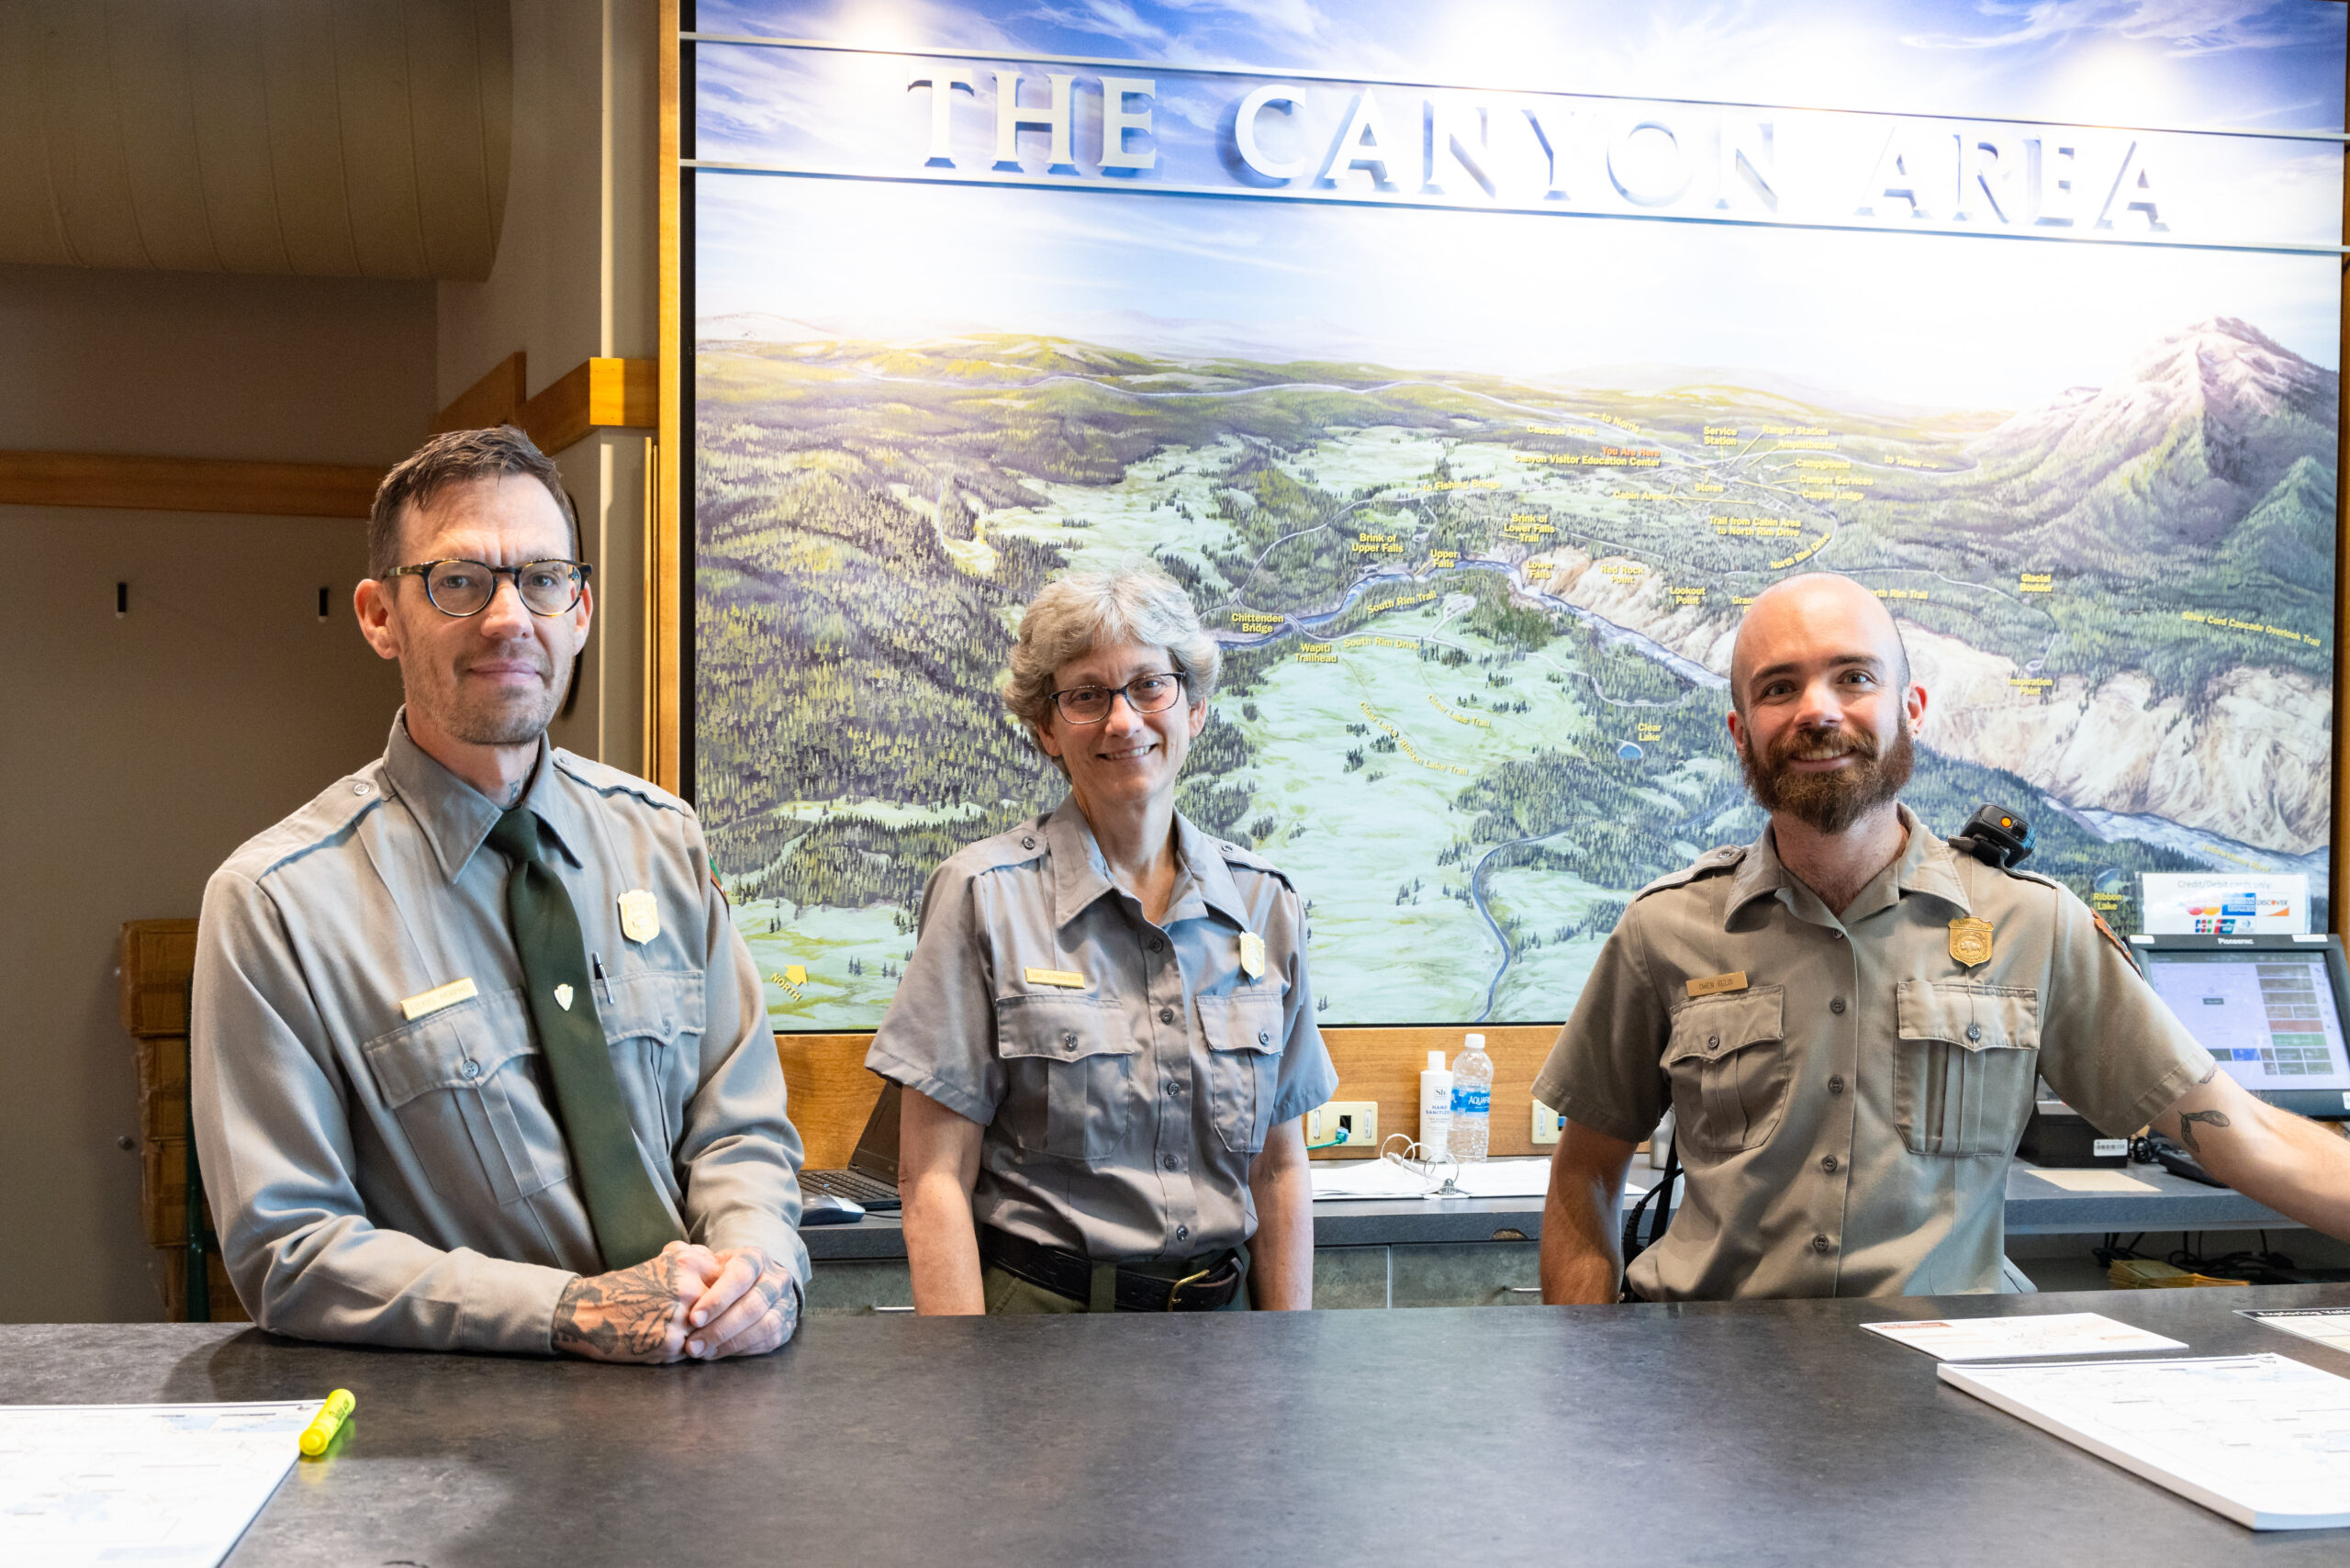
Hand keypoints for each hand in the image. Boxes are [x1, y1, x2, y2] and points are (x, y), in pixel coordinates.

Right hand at [551, 1240, 724, 1362]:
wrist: (589, 1311)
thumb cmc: (632, 1286)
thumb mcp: (666, 1259)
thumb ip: (701, 1260)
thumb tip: (733, 1273)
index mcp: (691, 1262)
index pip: (734, 1282)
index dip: (732, 1296)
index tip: (730, 1304)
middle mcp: (688, 1287)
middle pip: (727, 1309)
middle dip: (720, 1319)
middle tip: (707, 1323)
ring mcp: (680, 1316)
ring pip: (713, 1331)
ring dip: (705, 1336)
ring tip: (684, 1333)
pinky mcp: (670, 1343)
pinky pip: (695, 1350)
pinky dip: (687, 1350)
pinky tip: (668, 1342)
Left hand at [681, 1245, 800, 1358]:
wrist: (760, 1283)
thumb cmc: (726, 1275)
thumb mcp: (714, 1262)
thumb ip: (695, 1261)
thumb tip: (668, 1256)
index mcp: (755, 1258)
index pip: (741, 1275)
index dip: (718, 1298)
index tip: (693, 1318)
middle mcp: (775, 1279)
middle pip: (753, 1305)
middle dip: (720, 1328)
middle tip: (692, 1345)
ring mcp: (785, 1303)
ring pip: (764, 1326)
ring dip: (730, 1343)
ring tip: (702, 1352)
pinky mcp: (787, 1326)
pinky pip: (768, 1341)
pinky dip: (741, 1350)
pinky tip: (718, 1353)